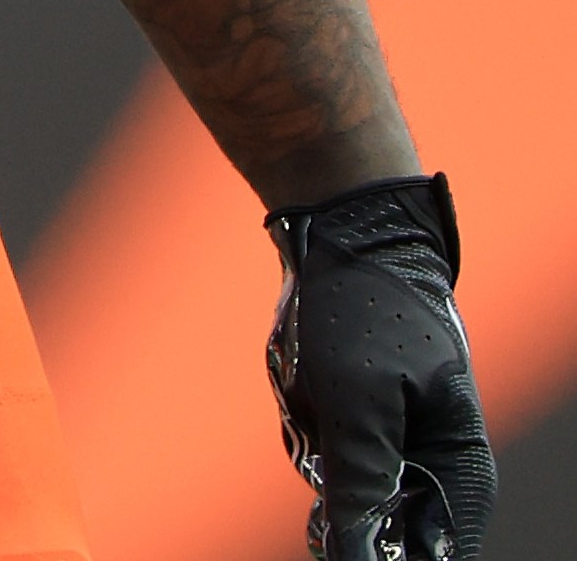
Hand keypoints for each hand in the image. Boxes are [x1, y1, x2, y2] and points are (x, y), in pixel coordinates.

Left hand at [266, 176, 495, 559]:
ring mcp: (396, 448)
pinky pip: (326, 460)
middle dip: (345, 501)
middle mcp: (434, 468)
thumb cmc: (363, 311)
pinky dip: (308, 432)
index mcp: (460, 470)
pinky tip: (305, 392)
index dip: (390, 554)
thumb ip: (362, 482)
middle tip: (325, 433)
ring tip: (315, 395)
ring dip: (319, 455)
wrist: (341, 236)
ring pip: (346, 497)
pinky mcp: (361, 428)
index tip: (342, 530)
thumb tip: (358, 556)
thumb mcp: (358, 398)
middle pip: (385, 532)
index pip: (438, 553)